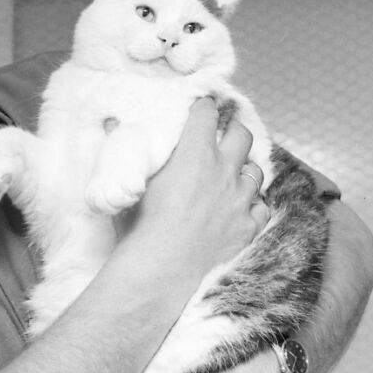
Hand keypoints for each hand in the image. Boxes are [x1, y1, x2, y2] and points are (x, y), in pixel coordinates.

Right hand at [116, 99, 269, 285]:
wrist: (162, 265)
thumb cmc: (141, 223)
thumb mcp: (131, 180)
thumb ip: (127, 149)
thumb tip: (112, 121)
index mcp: (194, 153)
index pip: (206, 114)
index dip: (204, 107)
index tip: (201, 108)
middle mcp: (223, 171)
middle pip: (242, 135)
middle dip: (234, 129)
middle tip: (225, 133)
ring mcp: (239, 199)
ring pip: (255, 171)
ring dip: (244, 169)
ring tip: (233, 173)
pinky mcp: (247, 227)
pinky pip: (261, 208)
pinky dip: (253, 205)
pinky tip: (241, 208)